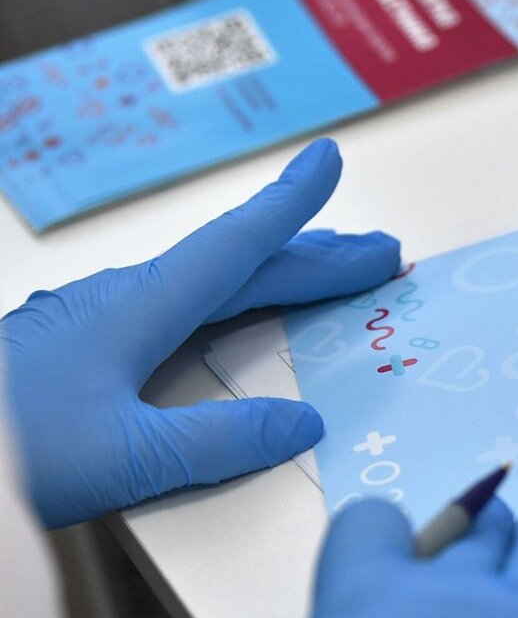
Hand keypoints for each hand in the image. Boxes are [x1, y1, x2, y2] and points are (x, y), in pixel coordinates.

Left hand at [1, 139, 399, 527]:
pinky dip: (236, 299)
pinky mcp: (88, 343)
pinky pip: (185, 304)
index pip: (236, 246)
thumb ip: (219, 443)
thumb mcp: (127, 458)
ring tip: (331, 273)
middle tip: (381, 252)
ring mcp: (105, 318)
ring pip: (212, 282)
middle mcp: (129, 300)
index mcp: (142, 308)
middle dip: (316, 254)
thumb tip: (305, 423)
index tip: (330, 160)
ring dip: (280, 273)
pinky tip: (237, 312)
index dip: (290, 205)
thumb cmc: (15, 446)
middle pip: (240, 263)